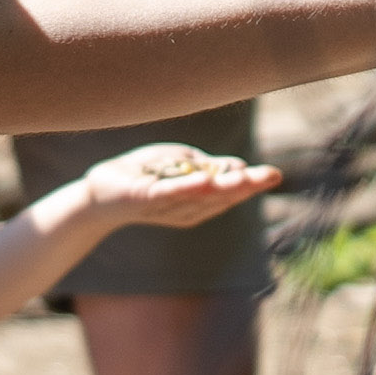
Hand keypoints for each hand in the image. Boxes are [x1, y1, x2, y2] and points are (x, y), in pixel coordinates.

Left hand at [72, 143, 281, 227]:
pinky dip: (186, 188)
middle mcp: (187, 210)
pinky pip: (169, 194)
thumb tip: (240, 167)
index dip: (252, 184)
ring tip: (246, 176)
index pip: (229, 193)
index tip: (274, 175)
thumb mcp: (181, 165)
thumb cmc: (143, 175)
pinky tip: (204, 180)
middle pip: (221, 197)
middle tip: (271, 176)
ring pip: (200, 195)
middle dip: (246, 186)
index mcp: (198, 202)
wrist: (101, 191)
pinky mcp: (145, 200)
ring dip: (223, 186)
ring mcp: (167, 207)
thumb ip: (207, 167)